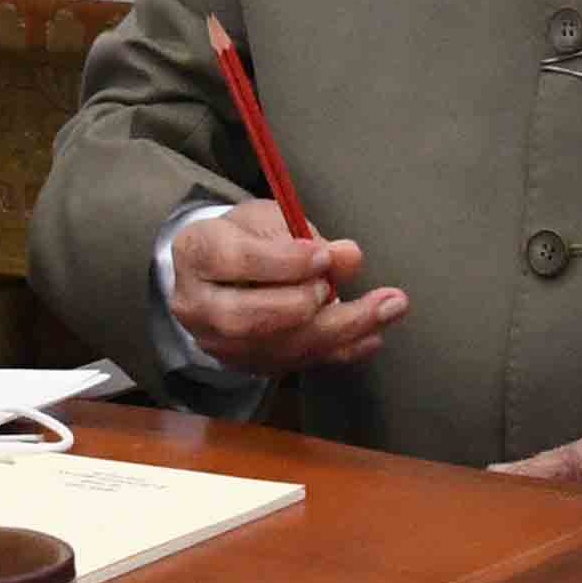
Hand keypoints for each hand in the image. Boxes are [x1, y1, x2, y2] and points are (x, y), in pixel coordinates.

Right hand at [165, 200, 406, 379]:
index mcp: (195, 254)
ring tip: (386, 309)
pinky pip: (298, 363)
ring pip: (276, 348)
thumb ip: (305, 237)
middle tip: (343, 287)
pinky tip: (373, 335)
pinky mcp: (249, 364)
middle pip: (249, 317)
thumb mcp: (271, 219)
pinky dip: (341, 350)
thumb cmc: (245, 235)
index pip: (235, 261)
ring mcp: (220, 343)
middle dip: (305, 305)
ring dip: (338, 330)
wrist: (219, 271)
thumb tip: (349, 257)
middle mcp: (198, 306)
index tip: (323, 256)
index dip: (283, 262)